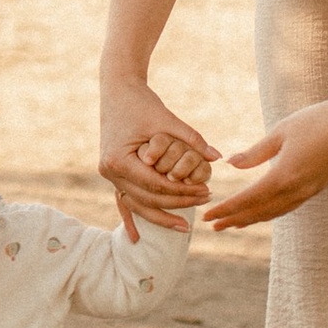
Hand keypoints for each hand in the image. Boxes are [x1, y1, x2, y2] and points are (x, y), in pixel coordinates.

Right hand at [98, 75, 218, 237]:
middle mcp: (109, 171)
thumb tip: (218, 157)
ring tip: (184, 227)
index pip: (156, 185)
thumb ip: (191, 139)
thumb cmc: (141, 101)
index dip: (182, 191)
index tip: (205, 191)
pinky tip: (135, 239)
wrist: (117, 88)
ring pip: (136, 204)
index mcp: (119, 159)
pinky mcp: (112, 172)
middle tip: (203, 202)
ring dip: (159, 216)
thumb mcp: (166, 118)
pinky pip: (123, 200)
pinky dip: (130, 218)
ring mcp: (108, 174)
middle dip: (176, 204)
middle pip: (147, 198)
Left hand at [201, 98, 327, 231]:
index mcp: (284, 177)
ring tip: (234, 223)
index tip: (207, 217)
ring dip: (252, 219)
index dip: (225, 209)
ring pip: (275, 212)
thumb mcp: (281, 132)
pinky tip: (263, 210)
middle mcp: (297, 190)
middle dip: (234, 219)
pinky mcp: (317, 187)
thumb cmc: (317, 121)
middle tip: (213, 226)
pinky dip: (270, 212)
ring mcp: (309, 191)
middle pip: (259, 212)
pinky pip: (288, 206)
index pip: (247, 200)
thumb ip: (255, 153)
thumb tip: (230, 164)